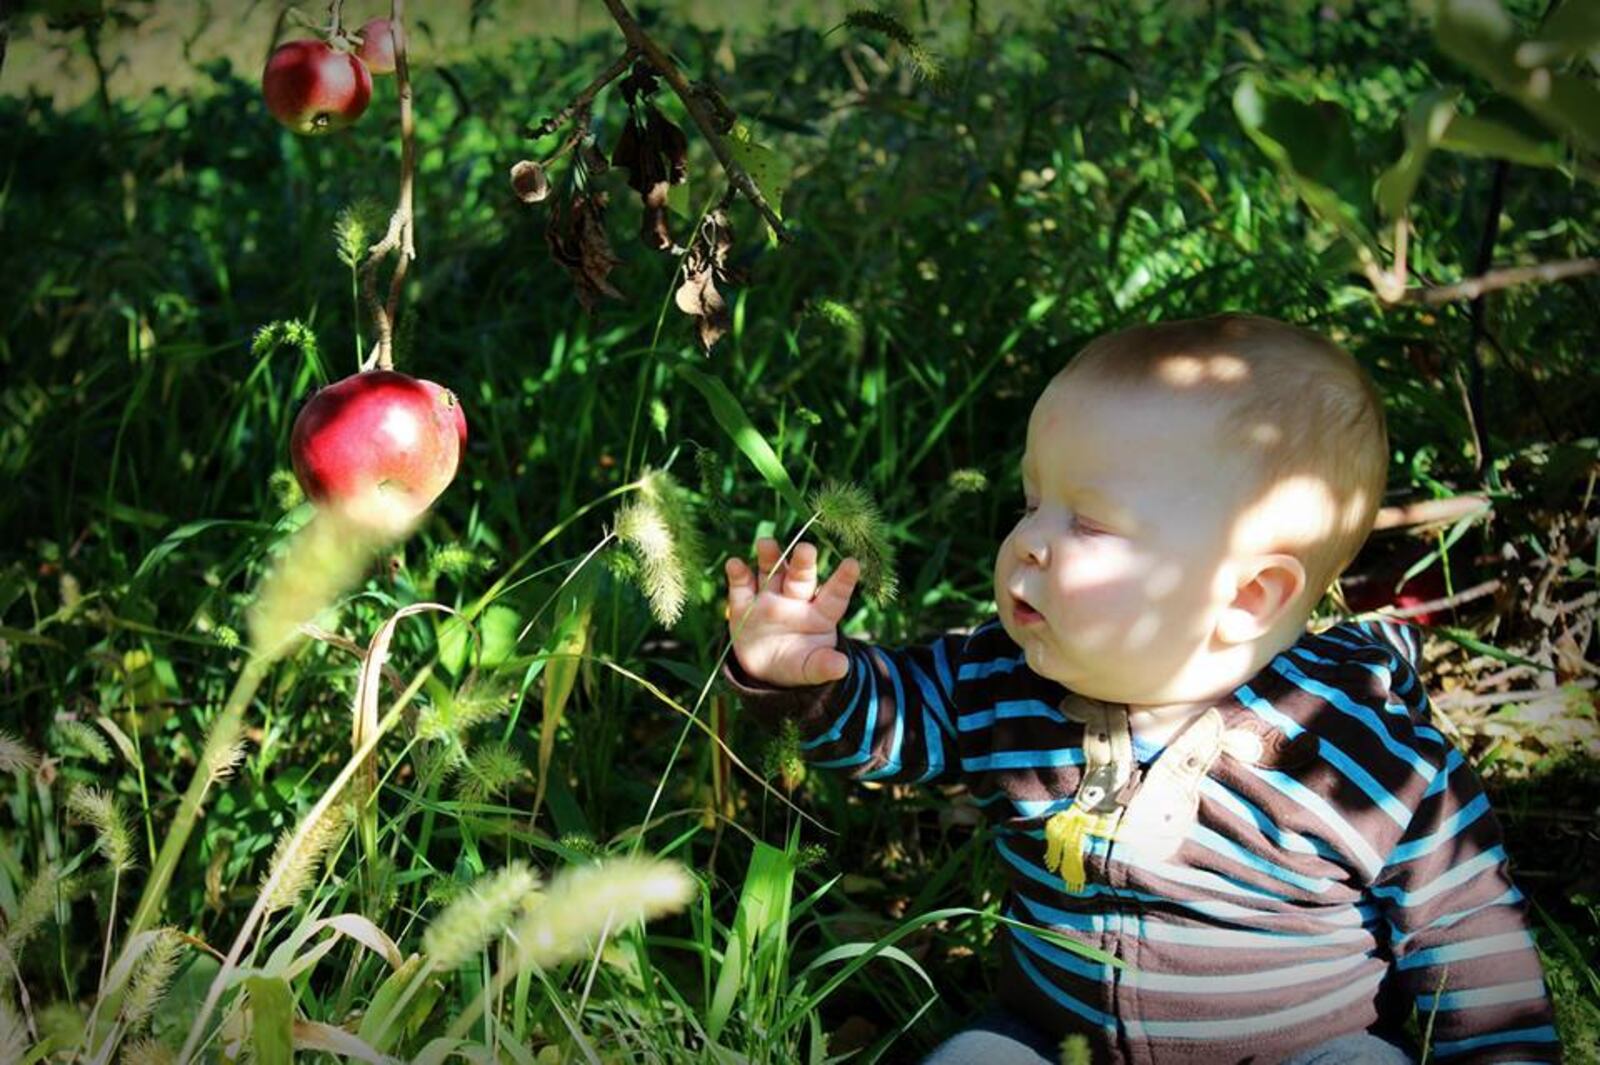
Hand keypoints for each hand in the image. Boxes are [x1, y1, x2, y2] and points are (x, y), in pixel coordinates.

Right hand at [725, 538, 859, 686]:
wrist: (764, 668)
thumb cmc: (796, 663)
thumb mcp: (810, 669)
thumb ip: (824, 666)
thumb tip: (842, 667)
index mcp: (819, 614)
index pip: (834, 595)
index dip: (843, 580)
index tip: (853, 564)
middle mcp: (796, 599)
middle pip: (802, 577)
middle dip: (803, 562)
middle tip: (806, 548)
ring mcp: (769, 598)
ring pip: (772, 572)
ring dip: (770, 557)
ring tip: (766, 544)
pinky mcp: (744, 603)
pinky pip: (741, 585)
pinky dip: (738, 574)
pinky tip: (735, 564)